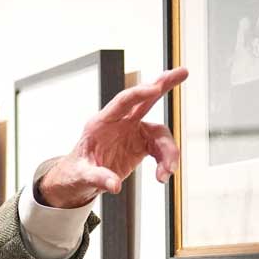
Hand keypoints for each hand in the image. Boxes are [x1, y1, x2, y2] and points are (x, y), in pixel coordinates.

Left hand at [36, 67, 188, 208]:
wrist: (79, 179)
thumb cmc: (76, 171)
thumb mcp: (81, 176)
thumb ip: (98, 178)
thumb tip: (114, 185)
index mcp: (101, 123)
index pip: (121, 102)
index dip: (138, 94)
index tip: (154, 88)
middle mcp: (119, 122)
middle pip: (144, 99)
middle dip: (163, 85)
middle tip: (183, 72)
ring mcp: (132, 131)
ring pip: (159, 132)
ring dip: (168, 151)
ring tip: (166, 173)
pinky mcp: (140, 144)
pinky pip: (160, 148)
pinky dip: (166, 160)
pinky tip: (163, 174)